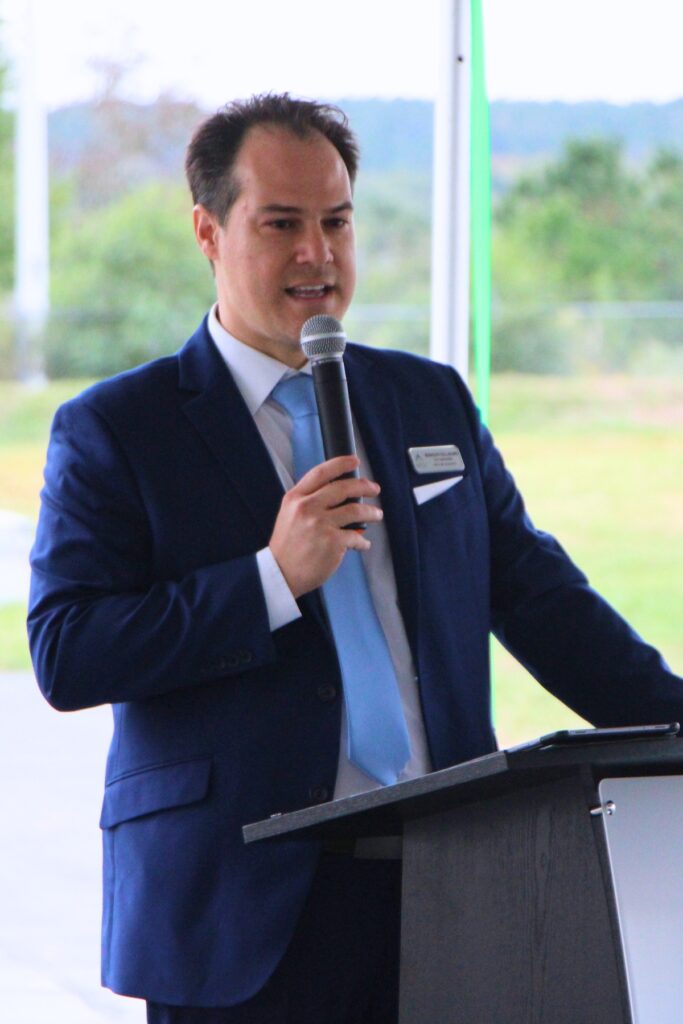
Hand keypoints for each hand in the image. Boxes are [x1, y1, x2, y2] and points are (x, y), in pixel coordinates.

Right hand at [269, 455, 382, 597]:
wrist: (281, 574)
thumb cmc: (287, 546)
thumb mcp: (289, 515)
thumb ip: (308, 501)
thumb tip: (338, 492)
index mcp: (295, 498)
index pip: (321, 472)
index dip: (341, 463)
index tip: (354, 461)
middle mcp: (307, 508)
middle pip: (343, 488)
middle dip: (364, 486)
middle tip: (374, 489)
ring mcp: (321, 524)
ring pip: (356, 510)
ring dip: (371, 512)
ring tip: (377, 515)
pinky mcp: (333, 542)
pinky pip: (357, 536)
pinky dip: (363, 541)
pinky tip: (363, 543)